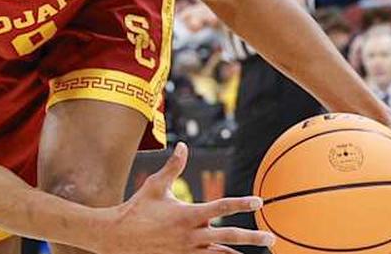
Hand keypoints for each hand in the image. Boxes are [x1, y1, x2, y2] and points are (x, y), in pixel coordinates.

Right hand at [101, 143, 274, 253]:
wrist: (119, 237)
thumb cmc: (138, 208)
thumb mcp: (155, 186)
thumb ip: (173, 167)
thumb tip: (183, 146)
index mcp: (187, 214)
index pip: (220, 207)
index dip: (241, 203)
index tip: (259, 201)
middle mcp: (191, 234)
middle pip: (229, 236)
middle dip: (252, 238)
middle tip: (271, 238)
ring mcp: (188, 250)